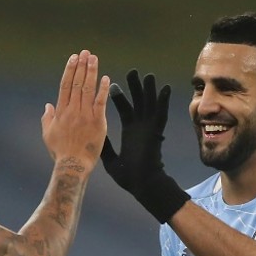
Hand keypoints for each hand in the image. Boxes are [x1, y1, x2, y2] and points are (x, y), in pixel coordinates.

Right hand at [41, 50, 109, 174]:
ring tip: (94, 58)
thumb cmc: (60, 152)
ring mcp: (85, 116)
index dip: (70, 70)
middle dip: (81, 66)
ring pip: (88, 89)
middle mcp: (72, 110)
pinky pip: (101, 103)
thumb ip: (47, 118)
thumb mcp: (47, 135)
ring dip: (91, 72)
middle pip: (77, 83)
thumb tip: (47, 104)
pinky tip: (106, 78)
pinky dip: (103, 90)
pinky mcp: (98, 122)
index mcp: (61, 112)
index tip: (73, 58)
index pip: (65, 86)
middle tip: (85, 52)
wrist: (73, 165)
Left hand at [101, 69, 170, 187]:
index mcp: (130, 131)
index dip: (119, 96)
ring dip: (149, 89)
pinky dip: (163, 100)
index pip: (124, 108)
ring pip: (149, 103)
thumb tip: (91, 136)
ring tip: (147, 74)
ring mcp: (149, 128)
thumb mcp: (110, 157)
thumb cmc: (127, 176)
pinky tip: (164, 87)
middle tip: (131, 71)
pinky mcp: (156, 131)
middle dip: (134, 86)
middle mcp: (140, 126)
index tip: (111, 84)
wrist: (141, 184)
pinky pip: (161, 113)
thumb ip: (103, 144)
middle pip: (138, 101)